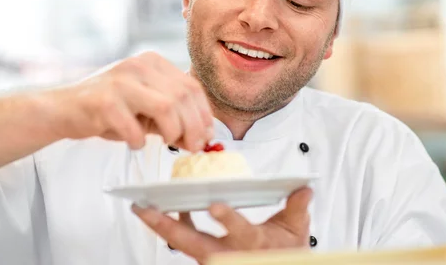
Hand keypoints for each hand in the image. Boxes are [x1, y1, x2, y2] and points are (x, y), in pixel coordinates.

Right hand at [41, 51, 213, 151]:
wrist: (63, 108)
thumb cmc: (109, 110)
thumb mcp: (146, 107)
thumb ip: (173, 116)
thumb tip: (203, 137)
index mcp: (153, 62)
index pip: (192, 87)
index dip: (204, 114)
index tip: (207, 136)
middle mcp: (139, 65)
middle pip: (183, 97)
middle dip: (194, 127)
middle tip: (193, 147)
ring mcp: (121, 80)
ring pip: (167, 107)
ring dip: (173, 132)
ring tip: (168, 143)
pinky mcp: (104, 100)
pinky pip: (134, 126)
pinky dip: (139, 140)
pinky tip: (135, 143)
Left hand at [132, 187, 312, 263]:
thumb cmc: (285, 251)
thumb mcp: (297, 231)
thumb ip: (297, 208)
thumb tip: (304, 187)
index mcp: (252, 245)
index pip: (240, 232)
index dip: (228, 219)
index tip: (215, 205)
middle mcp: (228, 254)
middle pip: (192, 243)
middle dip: (166, 226)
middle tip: (144, 208)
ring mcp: (213, 258)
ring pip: (181, 243)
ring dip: (161, 225)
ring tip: (141, 206)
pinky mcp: (206, 256)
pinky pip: (184, 241)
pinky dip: (172, 225)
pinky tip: (164, 209)